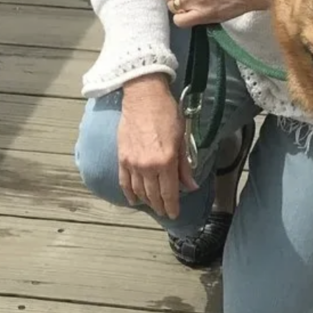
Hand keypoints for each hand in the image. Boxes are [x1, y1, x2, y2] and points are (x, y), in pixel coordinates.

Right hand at [118, 74, 197, 219]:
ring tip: (153, 206)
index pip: (169, 192)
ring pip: (139, 191)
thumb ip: (184, 165)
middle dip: (160, 206)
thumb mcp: (182, 137)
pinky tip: (134, 200)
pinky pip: (124, 182)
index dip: (172, 206)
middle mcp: (148, 166)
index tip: (174, 214)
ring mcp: (133, 163)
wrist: (144, 97)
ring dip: (146, 201)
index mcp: (166, 161)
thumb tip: (191, 185)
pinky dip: (129, 193)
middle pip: (153, 195)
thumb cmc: (167, 113)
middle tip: (164, 212)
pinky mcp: (122, 158)